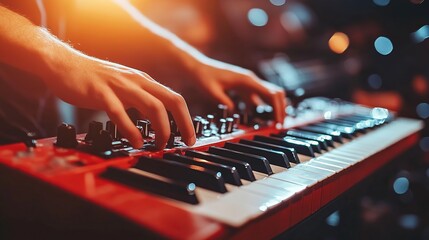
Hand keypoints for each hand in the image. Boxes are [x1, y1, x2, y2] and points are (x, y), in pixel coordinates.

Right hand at [44, 51, 195, 148]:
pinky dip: (131, 129)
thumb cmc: (94, 79)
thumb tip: (156, 121)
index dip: (187, 118)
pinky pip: (120, 112)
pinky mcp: (100, 93)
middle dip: (183, 123)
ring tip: (160, 146)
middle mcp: (136, 81)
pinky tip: (136, 142)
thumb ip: (139, 101)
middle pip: (171, 100)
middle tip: (185, 143)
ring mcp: (119, 86)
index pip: (174, 98)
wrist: (63, 63)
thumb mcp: (124, 87)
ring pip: (153, 106)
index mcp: (143, 81)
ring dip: (162, 129)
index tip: (190, 137)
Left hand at [190, 58, 286, 122]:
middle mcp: (251, 80)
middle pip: (275, 94)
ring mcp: (248, 84)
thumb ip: (223, 101)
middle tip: (279, 126)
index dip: (277, 109)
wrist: (197, 68)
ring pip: (268, 96)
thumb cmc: (204, 77)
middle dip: (280, 109)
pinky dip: (262, 108)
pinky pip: (258, 98)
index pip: (271, 94)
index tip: (278, 123)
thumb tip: (233, 111)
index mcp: (247, 80)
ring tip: (272, 124)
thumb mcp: (212, 91)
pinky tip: (260, 119)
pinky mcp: (243, 88)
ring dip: (273, 109)